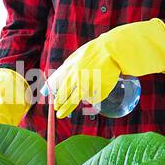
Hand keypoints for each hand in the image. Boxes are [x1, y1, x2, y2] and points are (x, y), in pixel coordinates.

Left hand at [45, 18, 164, 118]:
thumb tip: (61, 77)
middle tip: (57, 112)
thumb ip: (69, 65)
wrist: (113, 49)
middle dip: (60, 104)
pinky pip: (94, 97)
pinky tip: (93, 95)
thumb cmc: (96, 50)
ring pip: (76, 99)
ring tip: (62, 115)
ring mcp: (89, 84)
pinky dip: (93, 96)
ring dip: (67, 108)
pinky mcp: (100, 89)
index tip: (51, 101)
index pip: (60, 84)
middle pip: (66, 94)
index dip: (55, 94)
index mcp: (71, 68)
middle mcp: (78, 77)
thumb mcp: (78, 55)